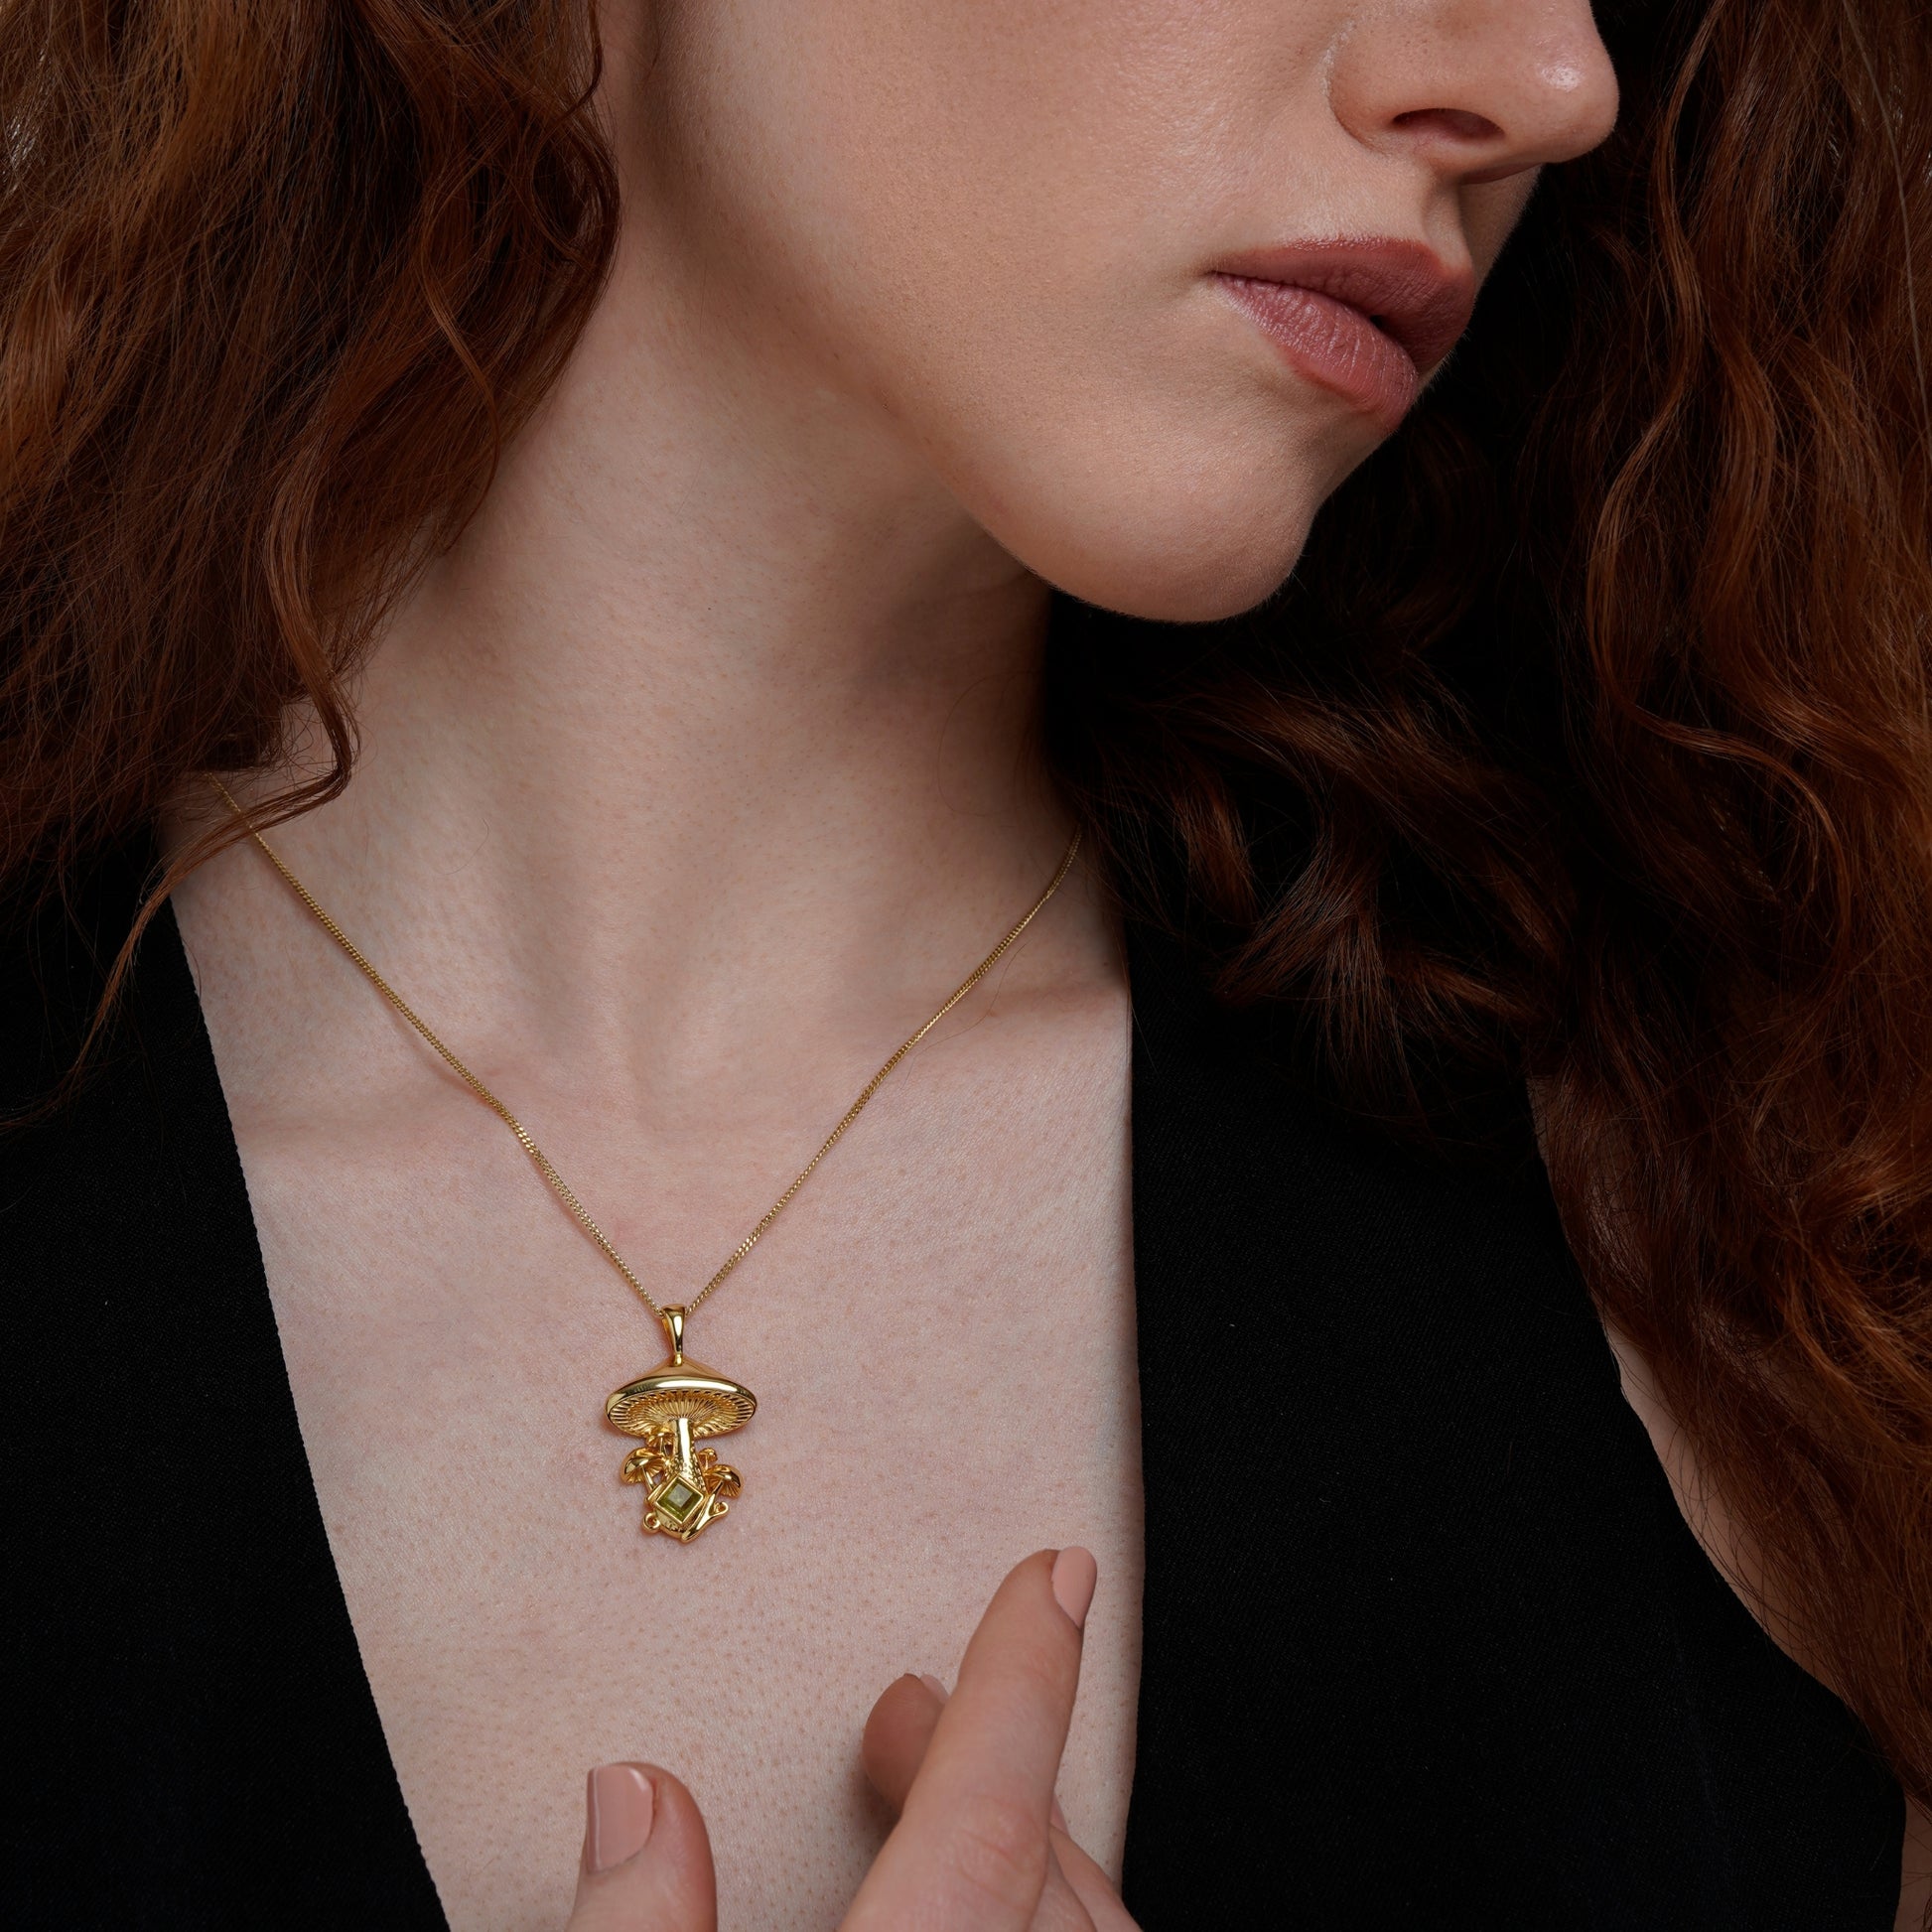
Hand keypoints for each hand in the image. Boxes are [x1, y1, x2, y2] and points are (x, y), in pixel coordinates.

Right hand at [562, 1548, 1139, 1929]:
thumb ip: (637, 1931)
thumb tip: (635, 1789)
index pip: (981, 1825)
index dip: (1023, 1682)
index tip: (1057, 1573)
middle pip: (1040, 1873)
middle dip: (994, 1758)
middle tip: (908, 1708)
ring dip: (1026, 1850)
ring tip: (935, 1802)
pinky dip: (1044, 1918)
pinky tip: (989, 1911)